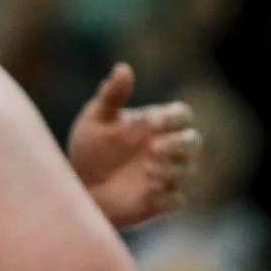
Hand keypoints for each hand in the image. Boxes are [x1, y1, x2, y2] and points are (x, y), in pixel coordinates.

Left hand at [68, 63, 198, 227]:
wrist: (77, 186)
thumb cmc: (90, 148)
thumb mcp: (95, 119)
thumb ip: (112, 96)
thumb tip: (123, 68)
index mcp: (156, 125)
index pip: (182, 115)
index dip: (174, 118)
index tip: (153, 123)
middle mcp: (167, 149)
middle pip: (193, 141)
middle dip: (181, 143)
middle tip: (155, 148)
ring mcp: (166, 176)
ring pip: (187, 170)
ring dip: (172, 169)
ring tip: (148, 169)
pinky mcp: (160, 202)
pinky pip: (177, 201)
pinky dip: (167, 197)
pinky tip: (148, 192)